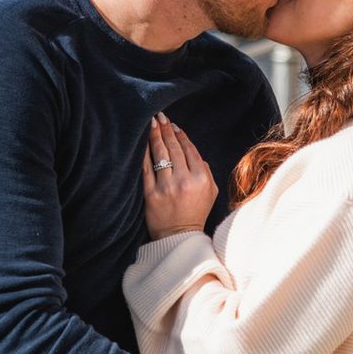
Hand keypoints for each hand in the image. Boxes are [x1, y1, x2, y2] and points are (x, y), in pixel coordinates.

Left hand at [142, 113, 216, 239]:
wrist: (179, 237)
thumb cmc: (195, 213)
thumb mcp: (211, 193)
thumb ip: (205, 171)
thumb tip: (194, 154)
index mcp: (202, 179)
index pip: (190, 150)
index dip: (181, 135)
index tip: (173, 125)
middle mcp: (185, 180)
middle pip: (174, 148)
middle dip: (166, 130)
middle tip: (160, 116)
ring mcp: (166, 186)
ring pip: (160, 154)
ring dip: (155, 136)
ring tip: (151, 122)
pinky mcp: (150, 193)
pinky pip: (146, 168)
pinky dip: (144, 152)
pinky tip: (142, 141)